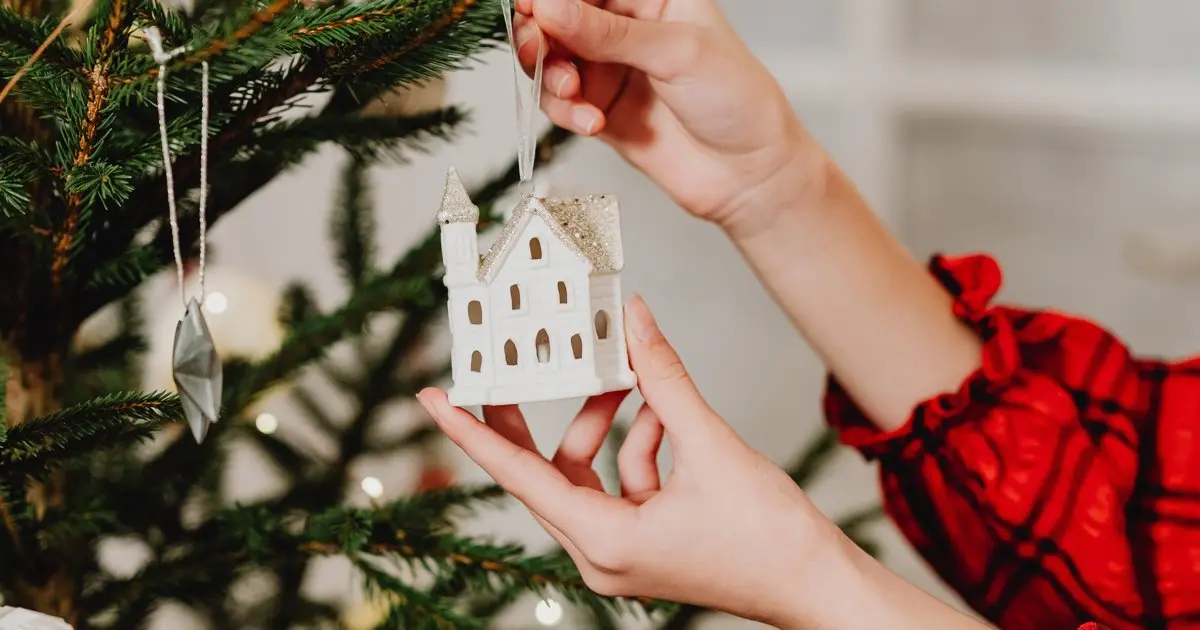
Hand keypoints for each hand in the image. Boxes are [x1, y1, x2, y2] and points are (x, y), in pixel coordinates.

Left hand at [416, 296, 850, 626]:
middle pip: (546, 473)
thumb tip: (637, 323)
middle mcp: (601, 555)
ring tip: (640, 386)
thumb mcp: (712, 445)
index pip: (517, 476)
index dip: (471, 432)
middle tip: (515, 368)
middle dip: (539, 418)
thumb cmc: (771, 538)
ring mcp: (622, 553)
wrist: (818, 586)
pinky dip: (640, 446)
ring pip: (589, 472)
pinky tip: (670, 419)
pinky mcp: (645, 544)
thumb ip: (666, 379)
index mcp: (603, 542)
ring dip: (612, 426)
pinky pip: (621, 483)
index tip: (433, 398)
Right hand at [511, 0, 827, 237]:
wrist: (749, 174)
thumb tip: (551, 6)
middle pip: (558, 18)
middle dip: (540, 32)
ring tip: (571, 91)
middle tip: (537, 50)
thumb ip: (609, 32)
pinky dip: (565, 112)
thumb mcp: (676, 53)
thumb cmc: (738, 101)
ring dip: (550, 76)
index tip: (534, 7)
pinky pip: (561, 104)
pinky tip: (590, 121)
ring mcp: (612, 70)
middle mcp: (628, 28)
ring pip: (552, 60)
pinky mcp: (601, 111)